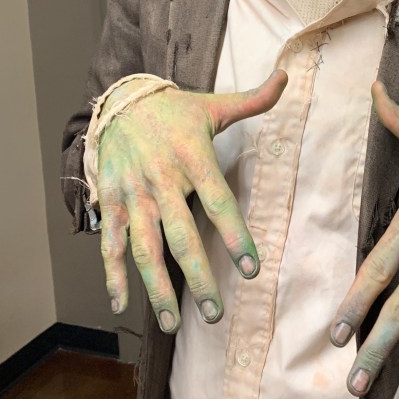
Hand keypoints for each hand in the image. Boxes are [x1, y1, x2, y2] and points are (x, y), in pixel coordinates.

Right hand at [98, 71, 286, 331]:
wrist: (118, 101)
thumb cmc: (174, 110)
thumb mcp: (212, 105)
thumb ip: (253, 100)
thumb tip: (287, 76)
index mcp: (192, 157)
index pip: (218, 201)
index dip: (235, 235)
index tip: (251, 269)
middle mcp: (161, 179)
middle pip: (180, 235)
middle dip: (197, 276)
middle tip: (214, 312)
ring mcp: (133, 194)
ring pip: (143, 248)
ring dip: (157, 287)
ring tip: (172, 322)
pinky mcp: (112, 203)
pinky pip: (111, 243)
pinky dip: (113, 274)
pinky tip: (122, 304)